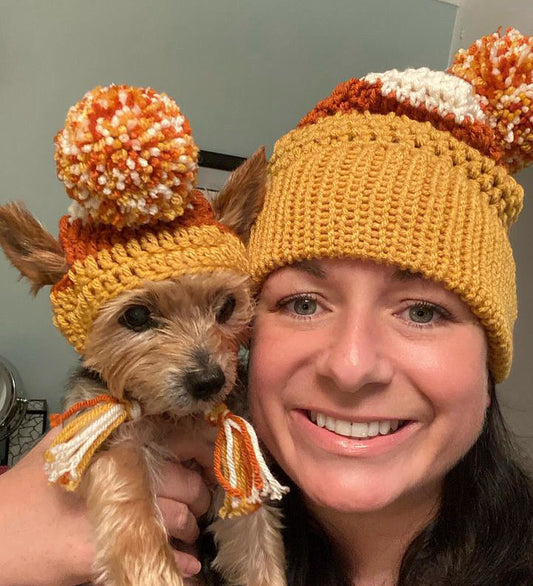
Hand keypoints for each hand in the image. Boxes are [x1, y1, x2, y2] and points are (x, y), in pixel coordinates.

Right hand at [0, 419, 216, 585]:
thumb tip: (140, 414)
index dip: (203, 454)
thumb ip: (103, 423)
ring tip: (187, 533)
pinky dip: (180, 562)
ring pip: (180, 522)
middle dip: (200, 498)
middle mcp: (126, 476)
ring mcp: (119, 515)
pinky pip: (162, 558)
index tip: (210, 463)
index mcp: (119, 445)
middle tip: (199, 504)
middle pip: (187, 487)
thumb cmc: (31, 483)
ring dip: (189, 530)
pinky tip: (185, 563)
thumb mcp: (65, 438)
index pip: (181, 444)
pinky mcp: (109, 552)